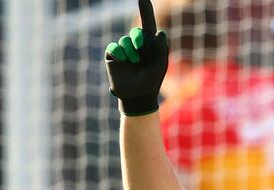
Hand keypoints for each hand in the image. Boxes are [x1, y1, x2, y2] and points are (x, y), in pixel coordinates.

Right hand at [103, 0, 167, 114]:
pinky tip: (123, 62)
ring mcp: (124, 50)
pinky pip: (114, 47)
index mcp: (151, 45)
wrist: (137, 96)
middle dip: (138, 39)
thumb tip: (159, 32)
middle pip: (136, 32)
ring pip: (124, 41)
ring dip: (130, 51)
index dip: (145, 9)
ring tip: (134, 63)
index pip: (148, 23)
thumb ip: (161, 49)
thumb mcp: (160, 66)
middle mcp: (137, 45)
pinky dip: (119, 54)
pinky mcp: (113, 55)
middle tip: (142, 48)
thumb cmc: (152, 81)